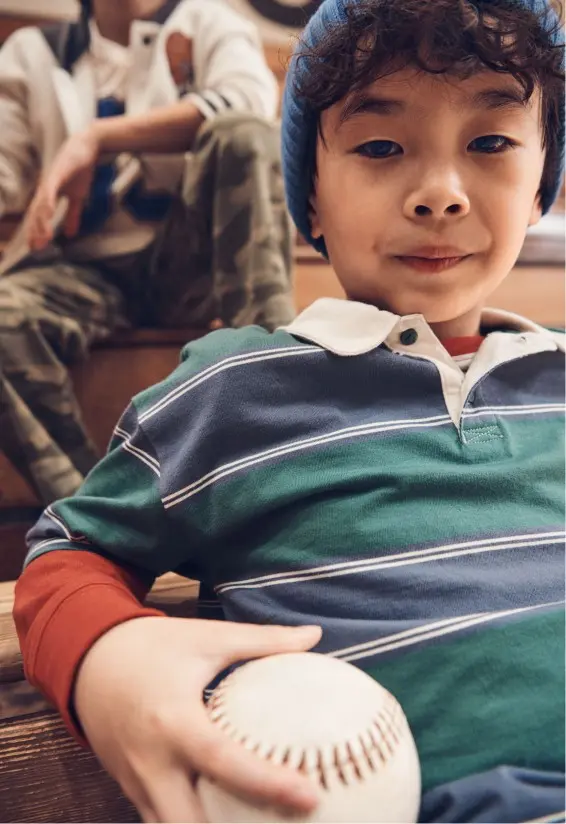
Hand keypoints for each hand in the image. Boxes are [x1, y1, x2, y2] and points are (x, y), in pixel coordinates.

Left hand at [26, 127, 100, 250]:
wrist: (87, 146)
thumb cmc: (80, 169)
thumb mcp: (78, 196)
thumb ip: (73, 215)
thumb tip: (71, 234)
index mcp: (48, 194)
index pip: (39, 216)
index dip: (36, 231)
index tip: (36, 247)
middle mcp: (45, 188)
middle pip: (36, 213)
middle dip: (35, 231)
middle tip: (36, 248)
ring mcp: (50, 180)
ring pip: (42, 204)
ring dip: (42, 221)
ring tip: (44, 237)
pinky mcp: (57, 172)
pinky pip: (51, 190)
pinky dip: (48, 202)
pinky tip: (49, 214)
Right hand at [74, 617, 322, 822]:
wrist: (88, 658)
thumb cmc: (154, 646)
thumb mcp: (208, 638)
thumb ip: (263, 640)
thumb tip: (314, 636)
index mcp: (173, 721)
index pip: (223, 763)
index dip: (268, 784)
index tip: (310, 796)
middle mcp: (152, 761)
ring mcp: (137, 782)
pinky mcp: (131, 789)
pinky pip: (163, 821)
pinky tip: (227, 823)